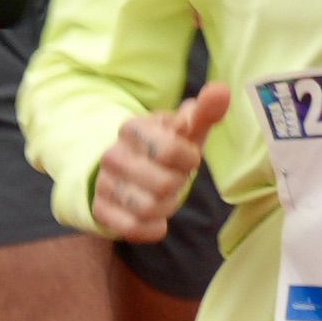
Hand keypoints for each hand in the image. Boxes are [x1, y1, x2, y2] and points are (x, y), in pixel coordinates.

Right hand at [81, 80, 219, 244]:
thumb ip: (204, 112)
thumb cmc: (166, 148)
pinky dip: (153, 228)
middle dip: (178, 185)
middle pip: (163, 184)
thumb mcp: (185, 130)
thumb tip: (220, 91)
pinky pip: (132, 229)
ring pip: (148, 209)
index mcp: (132, 129)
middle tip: (174, 178)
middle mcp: (113, 156)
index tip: (187, 157)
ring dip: (167, 206)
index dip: (188, 159)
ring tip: (164, 196)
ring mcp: (104, 184)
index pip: (168, 150)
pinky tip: (157, 218)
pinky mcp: (101, 211)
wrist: (126, 171)